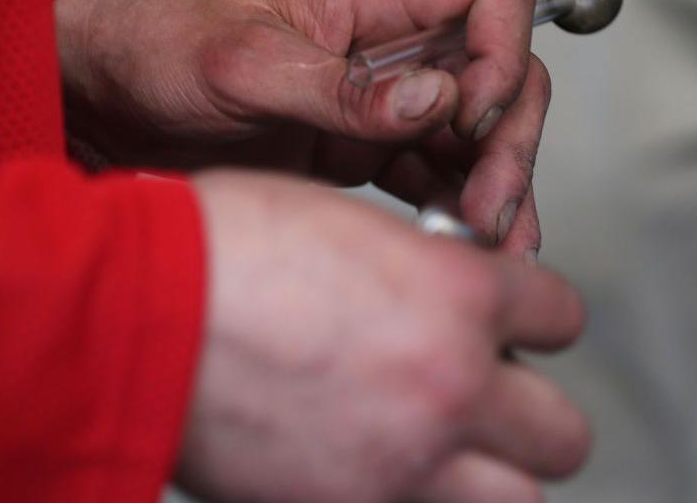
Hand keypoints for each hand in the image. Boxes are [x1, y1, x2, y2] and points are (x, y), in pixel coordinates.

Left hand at [55, 0, 548, 255]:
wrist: (114, 96)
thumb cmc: (162, 45)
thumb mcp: (242, 62)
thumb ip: (338, 88)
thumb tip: (430, 101)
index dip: (503, 53)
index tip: (473, 116)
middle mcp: (386, 47)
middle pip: (498, 77)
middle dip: (508, 142)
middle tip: (491, 207)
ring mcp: (377, 102)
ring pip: (473, 136)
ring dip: (493, 187)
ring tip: (490, 243)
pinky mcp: (357, 150)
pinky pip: (427, 176)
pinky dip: (451, 209)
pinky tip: (458, 244)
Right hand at [183, 170, 588, 502]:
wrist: (134, 312)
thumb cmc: (217, 248)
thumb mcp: (336, 222)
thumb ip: (411, 266)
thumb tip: (432, 291)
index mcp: (455, 294)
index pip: (561, 318)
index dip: (536, 317)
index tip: (515, 322)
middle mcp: (448, 383)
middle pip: (562, 430)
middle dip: (528, 411)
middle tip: (483, 392)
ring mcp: (404, 460)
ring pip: (518, 498)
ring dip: (491, 471)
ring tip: (443, 445)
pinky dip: (412, 492)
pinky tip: (371, 461)